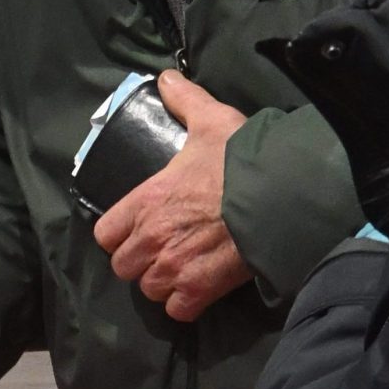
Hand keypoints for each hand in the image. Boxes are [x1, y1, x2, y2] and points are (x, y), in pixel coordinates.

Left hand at [93, 72, 253, 321]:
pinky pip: (177, 310)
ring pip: (150, 290)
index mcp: (146, 200)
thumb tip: (166, 77)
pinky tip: (199, 289)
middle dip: (141, 262)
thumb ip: (184, 101)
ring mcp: (174, 266)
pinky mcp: (200, 290)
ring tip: (183, 270)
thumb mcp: (211, 120)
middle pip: (124, 267)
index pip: (105, 233)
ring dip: (163, 282)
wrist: (282, 195)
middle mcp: (152, 237)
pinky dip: (186, 304)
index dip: (120, 234)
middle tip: (164, 251)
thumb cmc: (243, 159)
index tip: (137, 230)